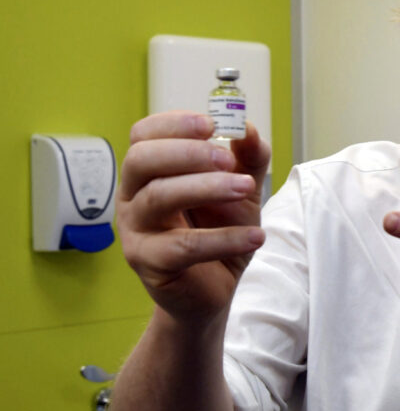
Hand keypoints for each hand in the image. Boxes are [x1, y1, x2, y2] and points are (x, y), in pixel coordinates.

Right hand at [117, 111, 270, 322]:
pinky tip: (255, 237)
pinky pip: (183, 246)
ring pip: (159, 198)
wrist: (216, 286)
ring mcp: (136, 230)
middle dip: (186, 152)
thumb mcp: (242, 189)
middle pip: (141, 160)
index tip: (212, 124)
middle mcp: (133, 197)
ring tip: (246, 189)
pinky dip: (223, 238)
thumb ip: (248, 158)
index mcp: (149, 172)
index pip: (144, 135)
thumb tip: (247, 128)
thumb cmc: (221, 229)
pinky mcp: (149, 264)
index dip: (174, 124)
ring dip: (207, 187)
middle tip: (227, 158)